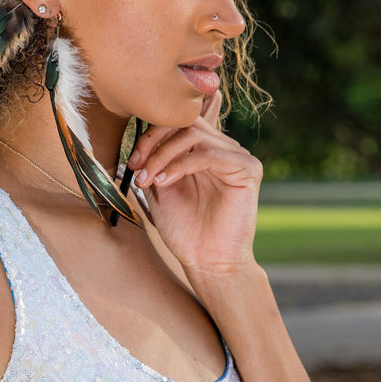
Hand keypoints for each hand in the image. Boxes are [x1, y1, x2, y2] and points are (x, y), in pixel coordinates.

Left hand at [126, 91, 262, 283]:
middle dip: (153, 140)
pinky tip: (164, 182)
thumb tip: (137, 128)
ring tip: (148, 180)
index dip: (152, 130)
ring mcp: (236, 156)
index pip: (180, 119)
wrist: (205, 262)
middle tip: (136, 166)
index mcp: (202, 149)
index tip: (132, 160)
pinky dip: (180, 165)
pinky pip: (209, 153)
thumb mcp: (158, 186)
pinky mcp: (248, 168)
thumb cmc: (183, 229)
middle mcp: (221, 147)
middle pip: (184, 121)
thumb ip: (154, 157)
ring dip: (162, 155)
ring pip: (193, 134)